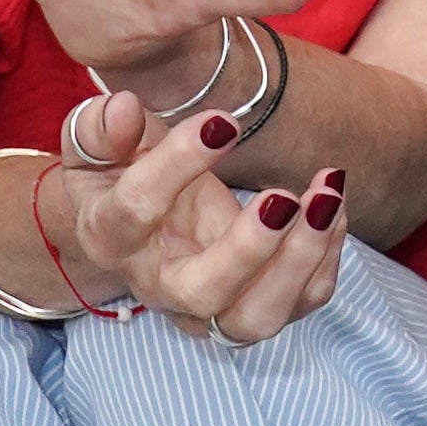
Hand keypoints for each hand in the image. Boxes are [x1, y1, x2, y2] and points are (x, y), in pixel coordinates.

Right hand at [46, 79, 345, 345]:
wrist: (133, 225)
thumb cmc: (116, 174)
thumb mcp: (95, 145)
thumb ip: (101, 128)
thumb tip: (123, 109)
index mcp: (112, 236)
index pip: (138, 208)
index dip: (178, 163)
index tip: (224, 123)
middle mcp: (159, 285)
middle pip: (204, 293)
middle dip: (250, 250)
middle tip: (285, 198)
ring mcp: (208, 305)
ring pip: (258, 316)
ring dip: (302, 260)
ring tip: (326, 196)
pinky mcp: (251, 305)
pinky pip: (299, 301)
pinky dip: (326, 257)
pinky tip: (331, 206)